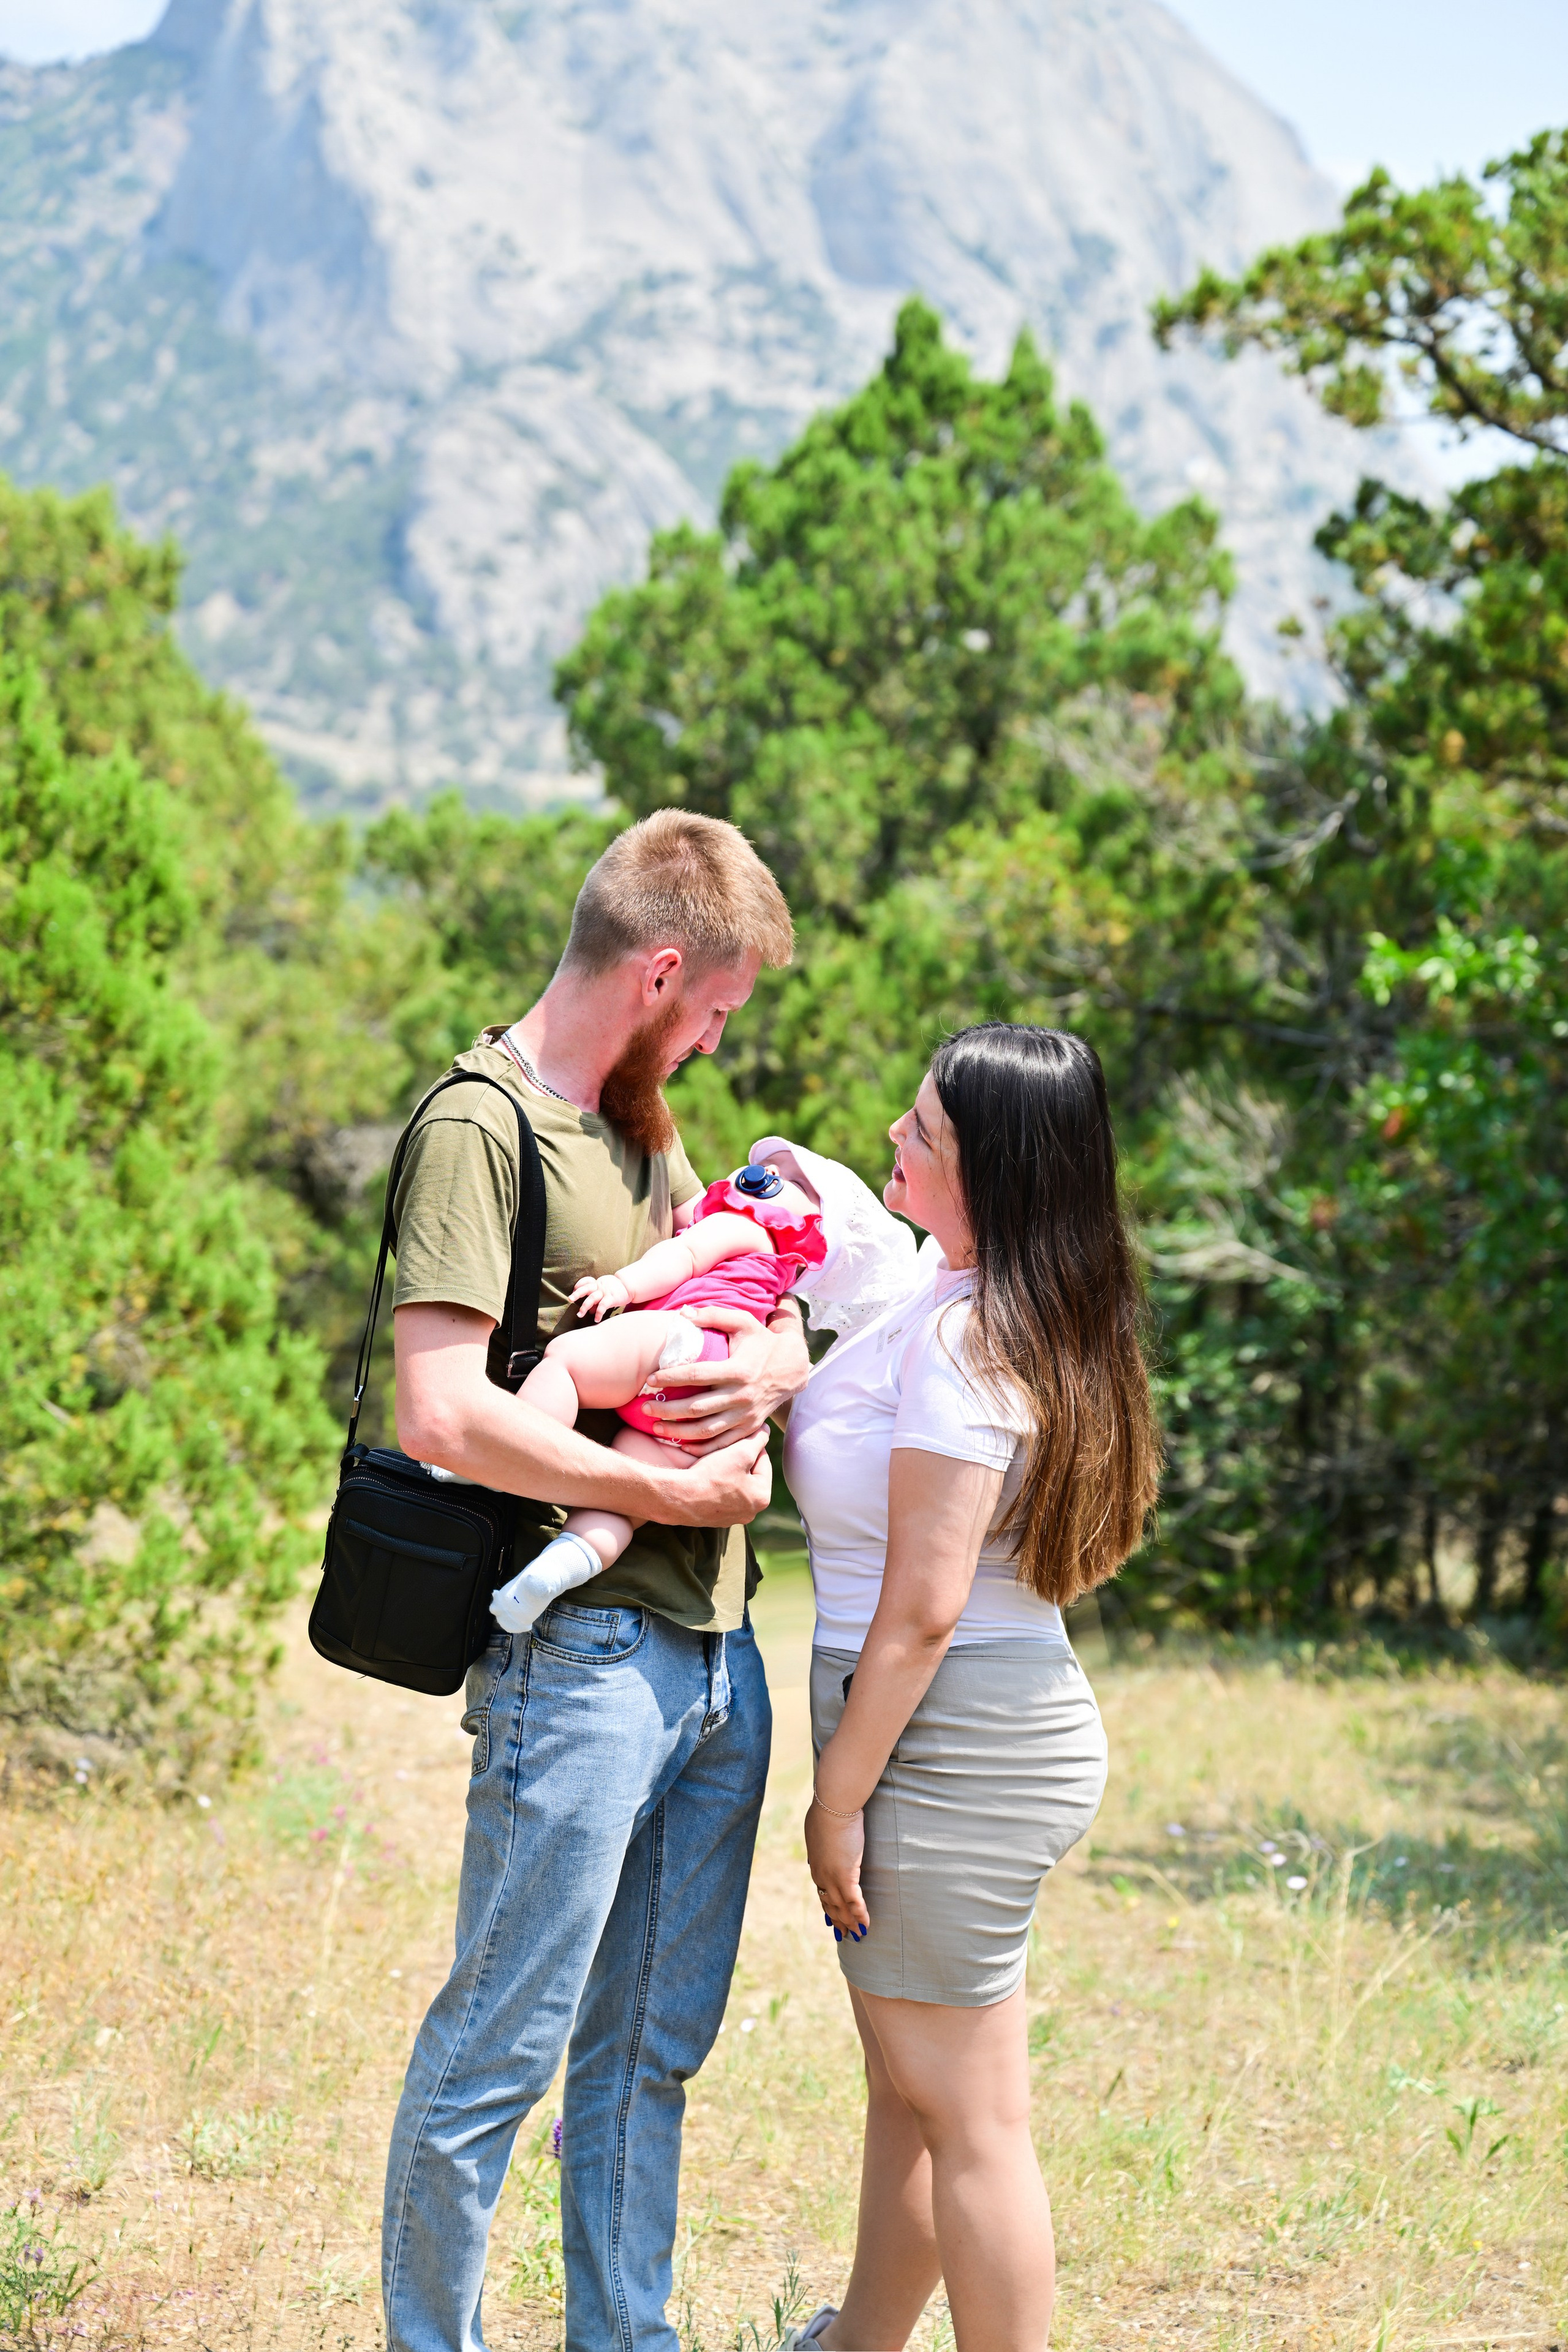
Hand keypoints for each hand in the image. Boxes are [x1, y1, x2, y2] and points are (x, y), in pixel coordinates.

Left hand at [570, 1271, 631, 1321]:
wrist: (629, 1287)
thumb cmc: (615, 1290)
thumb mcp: (604, 1292)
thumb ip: (596, 1301)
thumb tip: (589, 1311)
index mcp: (597, 1284)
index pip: (586, 1281)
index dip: (579, 1284)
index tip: (573, 1291)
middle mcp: (600, 1287)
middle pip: (586, 1288)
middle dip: (577, 1293)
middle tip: (570, 1299)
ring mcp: (605, 1292)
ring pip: (592, 1298)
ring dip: (584, 1306)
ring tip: (579, 1315)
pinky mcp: (611, 1298)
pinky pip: (603, 1306)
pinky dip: (598, 1313)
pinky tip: (596, 1319)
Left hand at [640, 1301, 809, 1451]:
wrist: (791, 1368)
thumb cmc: (760, 1342)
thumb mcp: (743, 1322)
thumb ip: (714, 1315)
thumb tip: (683, 1313)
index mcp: (738, 1370)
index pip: (697, 1376)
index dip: (671, 1378)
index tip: (650, 1379)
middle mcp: (742, 1396)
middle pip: (698, 1407)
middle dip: (668, 1409)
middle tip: (644, 1408)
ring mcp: (746, 1415)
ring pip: (707, 1430)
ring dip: (679, 1431)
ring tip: (654, 1428)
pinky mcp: (748, 1427)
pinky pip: (722, 1443)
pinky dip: (701, 1448)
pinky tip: (680, 1445)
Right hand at [653, 1426, 772, 1526]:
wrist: (679, 1497)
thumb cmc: (712, 1474)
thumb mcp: (741, 1451)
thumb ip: (758, 1440)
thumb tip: (767, 1430)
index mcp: (762, 1498)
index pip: (763, 1462)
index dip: (751, 1444)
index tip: (739, 1436)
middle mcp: (750, 1512)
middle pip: (749, 1476)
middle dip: (740, 1460)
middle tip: (727, 1447)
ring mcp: (731, 1518)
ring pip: (734, 1485)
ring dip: (728, 1471)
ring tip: (715, 1458)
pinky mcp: (713, 1519)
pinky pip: (720, 1495)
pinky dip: (716, 1484)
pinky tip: (705, 1474)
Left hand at [805, 1800, 868, 1937]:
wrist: (833, 1806)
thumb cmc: (828, 1810)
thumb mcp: (819, 1828)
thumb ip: (821, 1840)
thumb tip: (820, 1838)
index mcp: (816, 1865)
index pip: (823, 1892)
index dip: (829, 1907)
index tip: (831, 1919)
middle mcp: (822, 1876)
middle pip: (830, 1905)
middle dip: (838, 1921)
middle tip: (844, 1934)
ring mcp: (832, 1878)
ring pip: (842, 1908)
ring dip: (850, 1923)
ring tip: (857, 1935)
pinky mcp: (846, 1876)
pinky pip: (854, 1903)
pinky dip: (860, 1916)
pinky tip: (866, 1925)